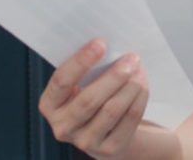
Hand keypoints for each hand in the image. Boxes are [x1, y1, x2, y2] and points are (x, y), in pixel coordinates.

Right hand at [38, 38, 148, 159]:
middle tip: (131, 58)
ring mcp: (85, 142)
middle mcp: (62, 127)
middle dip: (113, 76)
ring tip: (139, 69)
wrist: (106, 131)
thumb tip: (110, 44)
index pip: (61, 81)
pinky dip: (138, 99)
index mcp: (49, 105)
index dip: (81, 61)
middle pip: (89, 100)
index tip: (101, 43)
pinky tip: (142, 85)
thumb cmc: (91, 96)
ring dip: (129, 86)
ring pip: (111, 110)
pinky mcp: (108, 149)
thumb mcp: (80, 84)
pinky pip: (128, 120)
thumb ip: (87, 68)